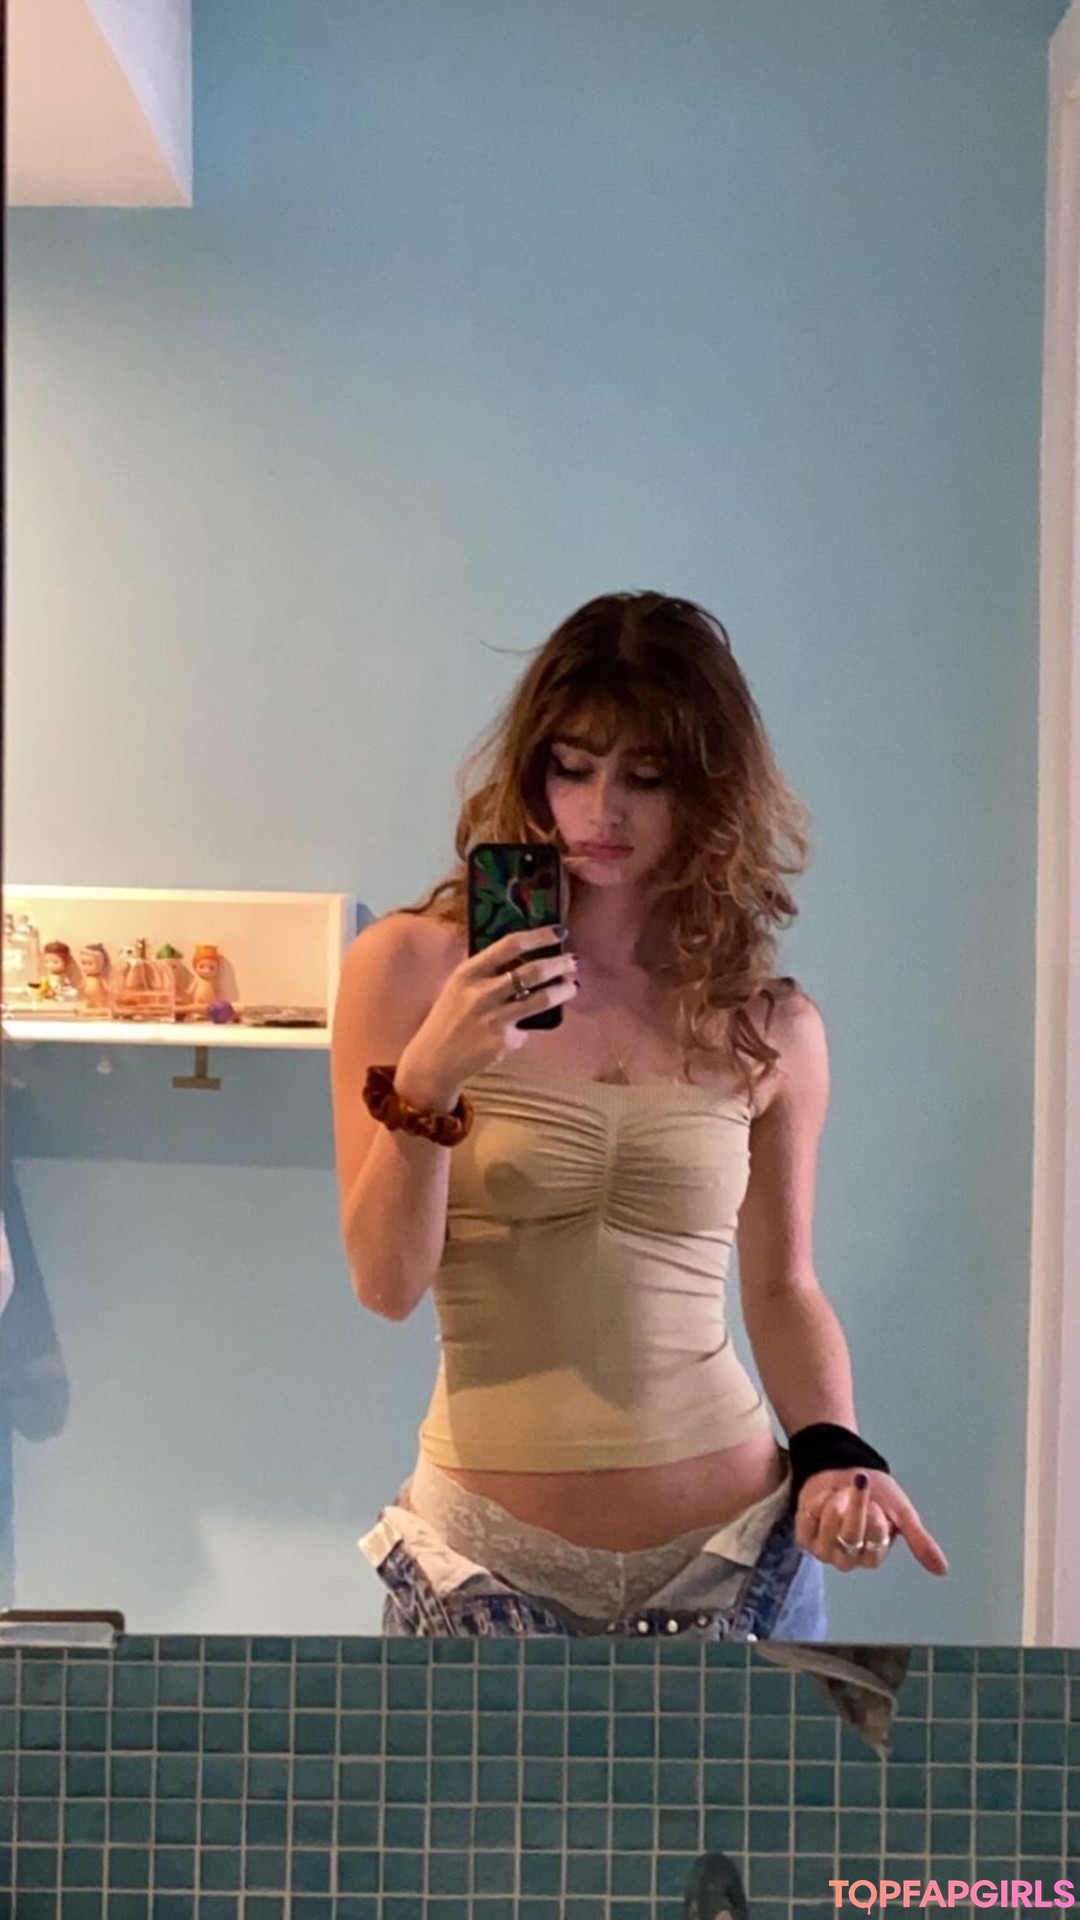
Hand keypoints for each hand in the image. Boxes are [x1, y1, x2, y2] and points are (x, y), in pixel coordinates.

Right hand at [396, 925, 577, 1105]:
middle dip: (559, 964)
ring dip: (563, 991)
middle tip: (573, 961)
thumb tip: (526, 959)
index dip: (539, 936)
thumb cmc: (449, 1019)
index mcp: (468, 973)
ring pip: (541, 1000)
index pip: (509, 945)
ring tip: (572, 987)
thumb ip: (486, 973)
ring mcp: (494, 1018)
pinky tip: (521, 1030)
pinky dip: (527, 1029)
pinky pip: (526, 1030)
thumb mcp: (459, 987)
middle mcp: (481, 993)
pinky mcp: (504, 1042)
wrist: (434, 1060)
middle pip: (532, 971)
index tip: (558, 932)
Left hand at [794, 1468, 948, 1575]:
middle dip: (856, 1507)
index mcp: (874, 1555)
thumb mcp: (901, 1513)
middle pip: (851, 1539)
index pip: (874, 1543)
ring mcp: (825, 1550)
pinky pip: (810, 1521)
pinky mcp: (805, 1538)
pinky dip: (818, 1501)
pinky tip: (824, 1496)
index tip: (878, 1503)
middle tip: (857, 1488)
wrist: (844, 1465)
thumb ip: (919, 1541)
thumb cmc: (876, 1491)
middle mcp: (849, 1559)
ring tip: (840, 1491)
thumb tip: (943, 1571)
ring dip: (837, 1501)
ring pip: (830, 1530)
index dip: (874, 1520)